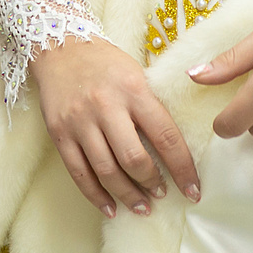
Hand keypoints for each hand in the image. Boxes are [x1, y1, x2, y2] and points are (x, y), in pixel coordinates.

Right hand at [27, 35, 203, 217]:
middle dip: (152, 184)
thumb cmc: (105, 63)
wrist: (59, 45)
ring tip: (142, 207)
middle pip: (134, 159)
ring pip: (106, 171)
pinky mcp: (59, 133)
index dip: (183, 168)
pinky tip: (110, 207)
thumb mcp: (137, 74)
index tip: (193, 190)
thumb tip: (175, 148)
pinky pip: (79, 173)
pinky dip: (96, 196)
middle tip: (163, 194)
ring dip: (128, 195)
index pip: (165, 136)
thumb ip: (152, 107)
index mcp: (133, 90)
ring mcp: (80, 121)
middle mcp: (106, 107)